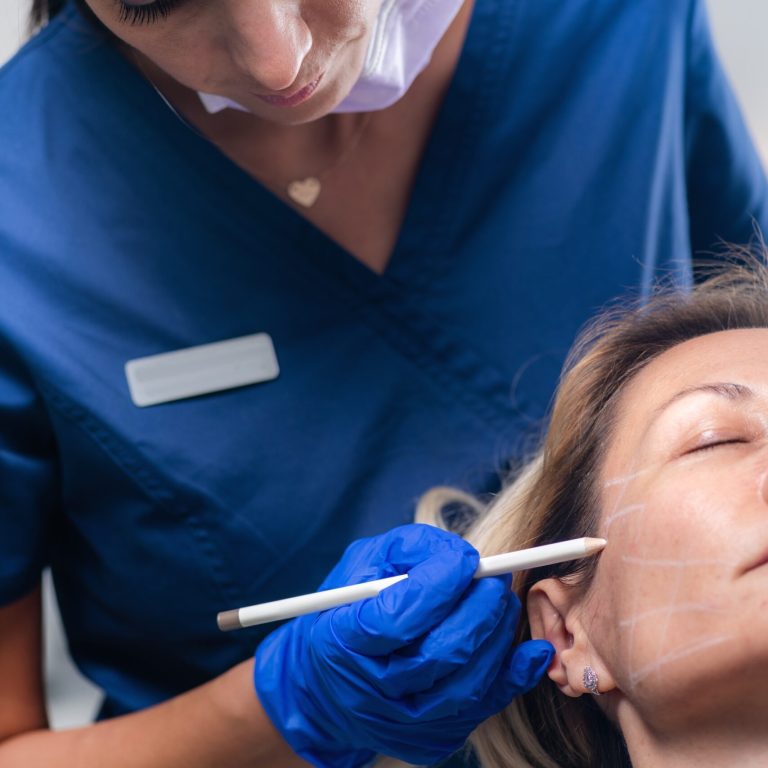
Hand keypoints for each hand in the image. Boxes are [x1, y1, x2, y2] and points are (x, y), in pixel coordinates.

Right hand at [254, 524, 552, 767]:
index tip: (469, 559)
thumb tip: (463, 556)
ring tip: (501, 603)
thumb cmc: (350, 608)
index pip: (397, 619)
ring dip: (497, 637)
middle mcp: (368, 689)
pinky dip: (512, 678)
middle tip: (495, 581)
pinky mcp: (428, 739)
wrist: (326, 683)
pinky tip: (532, 651)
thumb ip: (410, 549)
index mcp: (341, 638)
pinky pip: (481, 709)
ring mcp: (399, 722)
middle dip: (480, 611)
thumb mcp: (364, 562)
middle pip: (439, 655)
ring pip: (467, 685)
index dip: (440, 586)